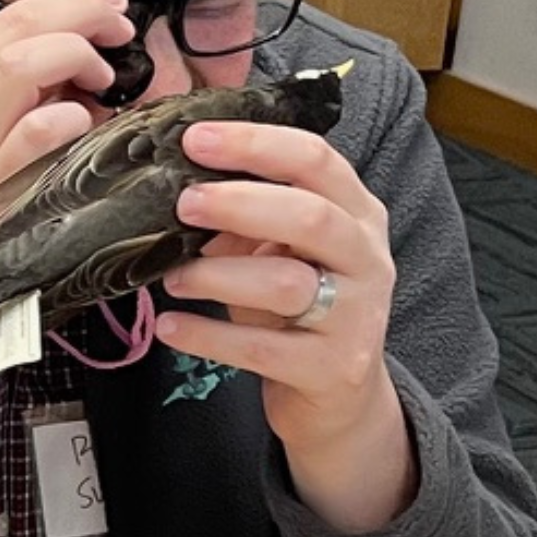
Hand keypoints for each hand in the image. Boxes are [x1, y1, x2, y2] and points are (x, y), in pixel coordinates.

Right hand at [0, 0, 139, 269]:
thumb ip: (6, 99)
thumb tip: (73, 60)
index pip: (2, 19)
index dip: (64, 0)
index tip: (105, 4)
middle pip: (15, 29)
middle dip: (80, 12)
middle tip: (119, 26)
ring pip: (19, 65)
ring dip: (76, 56)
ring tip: (103, 81)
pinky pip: (37, 134)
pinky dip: (71, 118)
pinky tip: (84, 128)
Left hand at [154, 120, 417, 534]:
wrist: (341, 398)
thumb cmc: (300, 309)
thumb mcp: (280, 252)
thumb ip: (244, 217)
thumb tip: (172, 181)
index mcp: (357, 214)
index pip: (316, 160)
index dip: (255, 144)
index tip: (194, 138)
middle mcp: (366, 259)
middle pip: (311, 216)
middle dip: (240, 203)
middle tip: (183, 202)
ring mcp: (355, 316)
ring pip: (287, 283)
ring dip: (217, 274)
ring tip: (170, 276)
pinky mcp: (331, 369)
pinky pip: (262, 349)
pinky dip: (208, 335)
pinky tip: (170, 326)